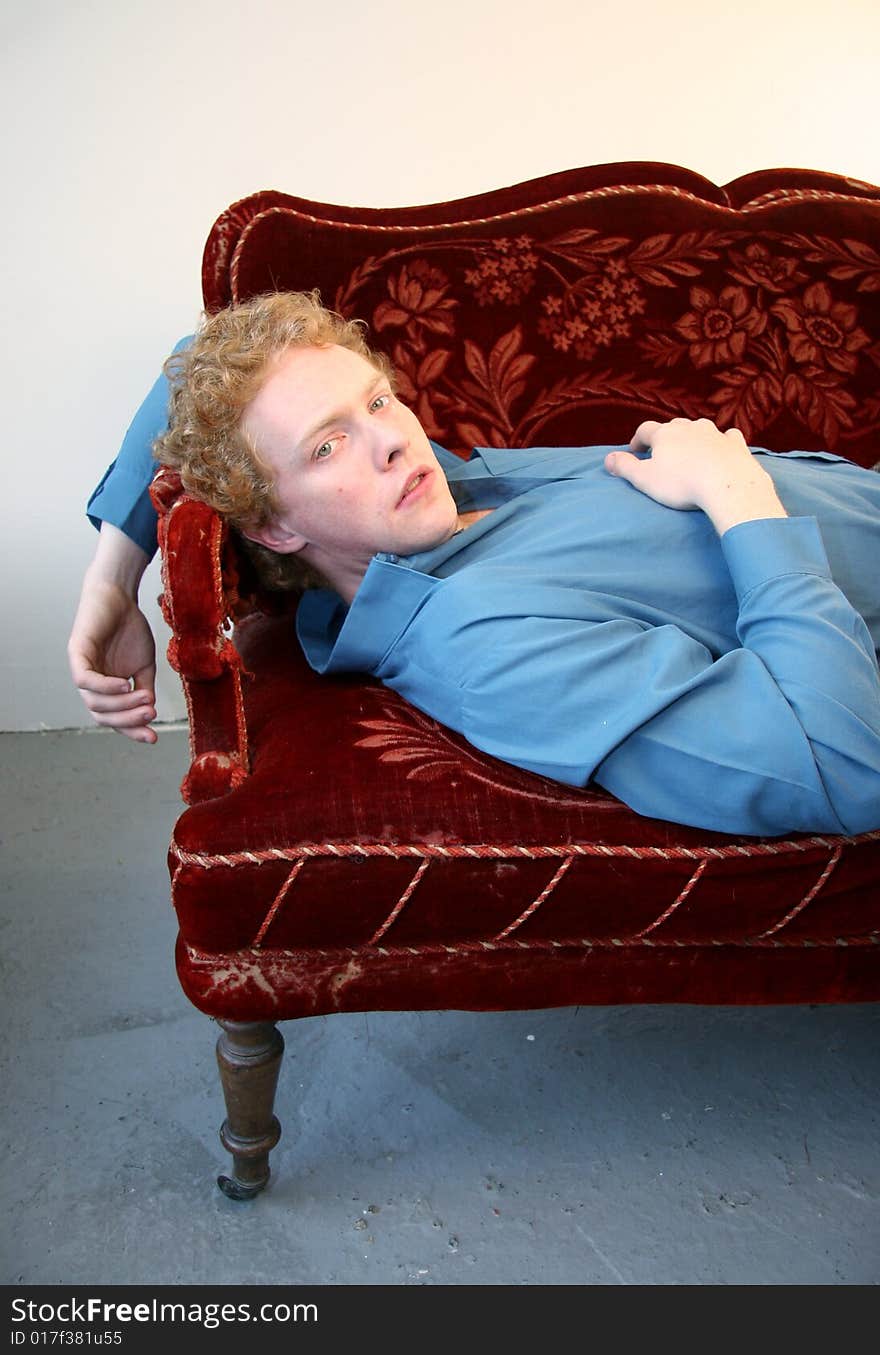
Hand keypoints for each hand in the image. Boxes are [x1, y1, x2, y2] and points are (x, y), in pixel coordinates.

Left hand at [67, 526, 157, 743]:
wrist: (120, 595)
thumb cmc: (130, 628)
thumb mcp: (143, 665)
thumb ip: (144, 688)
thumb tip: (149, 712)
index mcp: (104, 689)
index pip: (114, 718)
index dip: (132, 730)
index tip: (154, 737)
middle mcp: (90, 683)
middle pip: (102, 715)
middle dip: (127, 720)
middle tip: (151, 715)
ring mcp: (81, 668)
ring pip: (94, 702)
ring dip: (121, 704)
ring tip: (144, 699)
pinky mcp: (76, 653)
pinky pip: (85, 679)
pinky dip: (105, 687)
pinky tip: (125, 684)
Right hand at [604, 417, 786, 534]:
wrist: (728, 485)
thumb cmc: (682, 484)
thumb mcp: (645, 479)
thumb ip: (625, 467)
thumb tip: (608, 459)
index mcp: (665, 434)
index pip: (645, 430)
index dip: (637, 440)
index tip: (634, 451)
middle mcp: (689, 427)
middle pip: (673, 426)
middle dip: (665, 437)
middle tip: (661, 453)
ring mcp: (715, 433)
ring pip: (700, 428)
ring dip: (693, 437)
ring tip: (690, 452)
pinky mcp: (735, 443)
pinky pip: (727, 436)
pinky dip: (722, 441)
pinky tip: (722, 447)